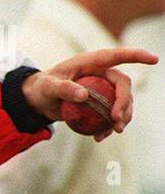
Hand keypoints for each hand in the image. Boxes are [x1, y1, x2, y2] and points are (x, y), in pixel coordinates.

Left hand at [21, 47, 157, 141]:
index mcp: (91, 62)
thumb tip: (84, 95)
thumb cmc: (43, 87)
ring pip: (122, 101)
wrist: (40, 100)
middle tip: (116, 120)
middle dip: (125, 102)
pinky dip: (108, 126)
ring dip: (123, 116)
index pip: (116, 56)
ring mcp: (104, 88)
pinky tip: (99, 137)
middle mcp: (102, 73)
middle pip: (123, 85)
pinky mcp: (102, 102)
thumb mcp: (48, 87)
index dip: (136, 56)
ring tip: (113, 131)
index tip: (154, 59)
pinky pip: (112, 114)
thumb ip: (63, 89)